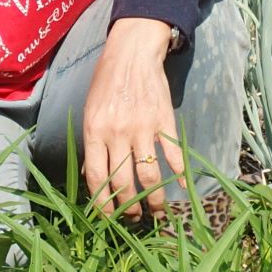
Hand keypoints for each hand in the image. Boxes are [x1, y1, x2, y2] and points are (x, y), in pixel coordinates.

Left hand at [82, 17, 182, 220]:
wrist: (133, 53)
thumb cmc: (106, 82)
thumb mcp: (90, 111)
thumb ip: (92, 143)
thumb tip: (92, 176)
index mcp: (96, 131)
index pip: (97, 177)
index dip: (102, 203)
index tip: (108, 218)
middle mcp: (118, 133)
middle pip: (124, 182)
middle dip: (129, 207)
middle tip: (134, 218)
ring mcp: (143, 127)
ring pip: (149, 175)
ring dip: (154, 199)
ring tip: (155, 211)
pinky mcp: (164, 121)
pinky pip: (173, 153)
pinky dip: (178, 173)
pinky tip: (181, 186)